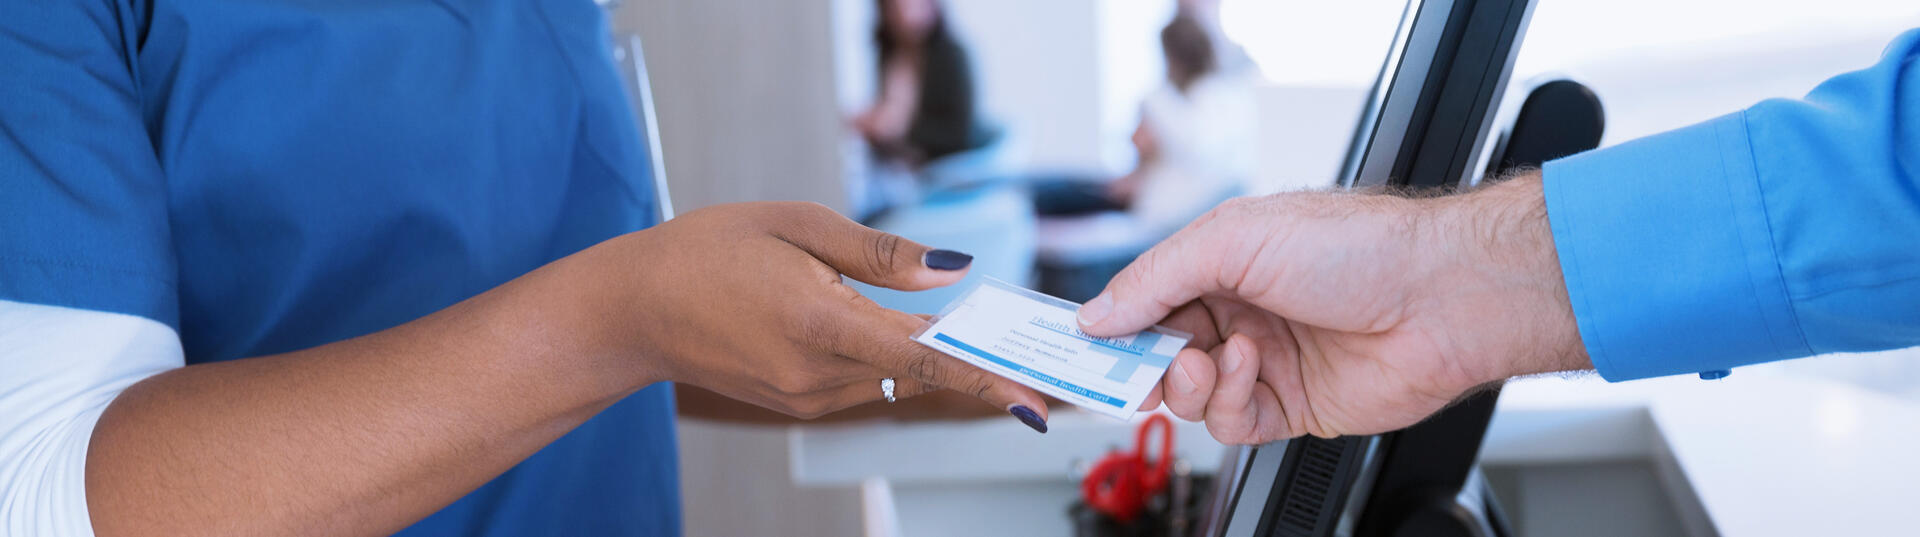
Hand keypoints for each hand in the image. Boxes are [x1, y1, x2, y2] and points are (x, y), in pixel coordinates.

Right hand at [562, 202, 1048, 426]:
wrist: (636, 308)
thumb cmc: (707, 250)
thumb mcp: (797, 222)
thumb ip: (881, 252)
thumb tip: (952, 271)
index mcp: (817, 321)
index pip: (922, 357)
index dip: (983, 377)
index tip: (1030, 399)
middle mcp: (814, 373)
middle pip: (917, 368)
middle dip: (963, 350)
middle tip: (1008, 332)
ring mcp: (805, 398)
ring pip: (892, 375)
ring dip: (914, 347)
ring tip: (900, 304)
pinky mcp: (799, 405)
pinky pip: (863, 380)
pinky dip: (880, 353)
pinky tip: (858, 317)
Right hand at [1076, 172, 1588, 442]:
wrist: (1442, 297)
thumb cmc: (1358, 246)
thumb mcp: (1233, 238)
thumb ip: (1155, 279)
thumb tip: (1097, 315)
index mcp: (1220, 260)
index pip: (1142, 297)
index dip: (1107, 321)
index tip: (1070, 341)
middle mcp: (1238, 309)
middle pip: (1154, 351)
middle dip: (1137, 360)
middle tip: (1124, 365)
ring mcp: (1262, 360)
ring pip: (1185, 393)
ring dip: (1186, 380)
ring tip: (1213, 357)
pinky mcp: (1289, 407)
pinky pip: (1229, 422)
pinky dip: (1227, 401)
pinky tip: (1250, 369)